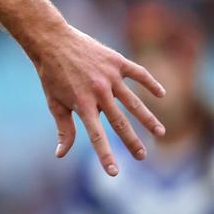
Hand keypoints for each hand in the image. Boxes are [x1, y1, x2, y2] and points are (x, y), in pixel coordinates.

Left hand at [35, 23, 165, 175]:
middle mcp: (98, 92)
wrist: (51, 41)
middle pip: (120, 122)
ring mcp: (109, 76)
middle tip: (143, 156)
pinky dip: (151, 83)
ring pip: (134, 102)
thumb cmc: (51, 75)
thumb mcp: (54, 103)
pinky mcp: (116, 61)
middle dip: (132, 142)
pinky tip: (161, 94)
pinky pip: (139, 74)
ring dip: (148, 118)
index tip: (114, 172)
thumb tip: (61, 154)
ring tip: (160, 133)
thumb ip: (64, 129)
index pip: (96, 136)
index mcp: (82, 105)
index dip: (105, 155)